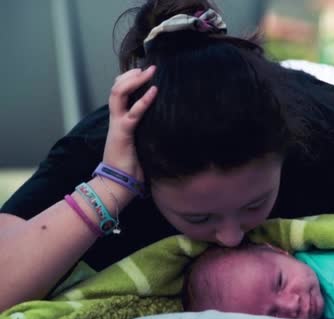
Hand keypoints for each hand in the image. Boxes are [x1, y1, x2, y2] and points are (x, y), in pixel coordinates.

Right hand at [104, 66, 156, 181]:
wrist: (118, 184)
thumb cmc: (132, 166)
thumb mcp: (141, 142)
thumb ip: (147, 131)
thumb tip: (164, 125)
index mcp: (119, 120)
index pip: (118, 92)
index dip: (128, 79)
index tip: (144, 71)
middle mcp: (116, 119)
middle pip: (116, 88)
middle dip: (131, 75)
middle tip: (149, 67)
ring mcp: (118, 125)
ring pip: (118, 94)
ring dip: (134, 81)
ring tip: (149, 72)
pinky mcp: (123, 134)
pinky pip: (132, 114)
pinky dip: (143, 101)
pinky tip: (154, 91)